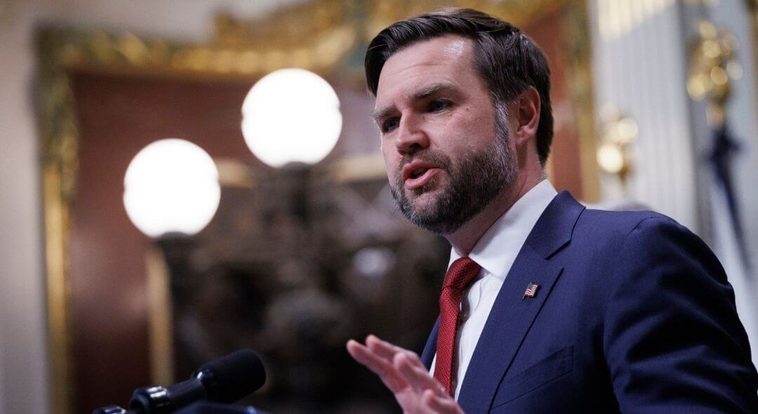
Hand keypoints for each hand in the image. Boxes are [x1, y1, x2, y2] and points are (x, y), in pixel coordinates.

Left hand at [346, 335, 463, 413]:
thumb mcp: (408, 409)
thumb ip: (398, 393)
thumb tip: (380, 378)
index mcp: (409, 390)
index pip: (388, 369)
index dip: (372, 357)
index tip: (352, 345)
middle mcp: (423, 389)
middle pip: (406, 364)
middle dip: (389, 351)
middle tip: (371, 341)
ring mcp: (439, 400)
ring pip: (426, 381)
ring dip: (412, 370)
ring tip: (398, 359)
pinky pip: (445, 406)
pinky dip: (436, 402)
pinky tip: (427, 396)